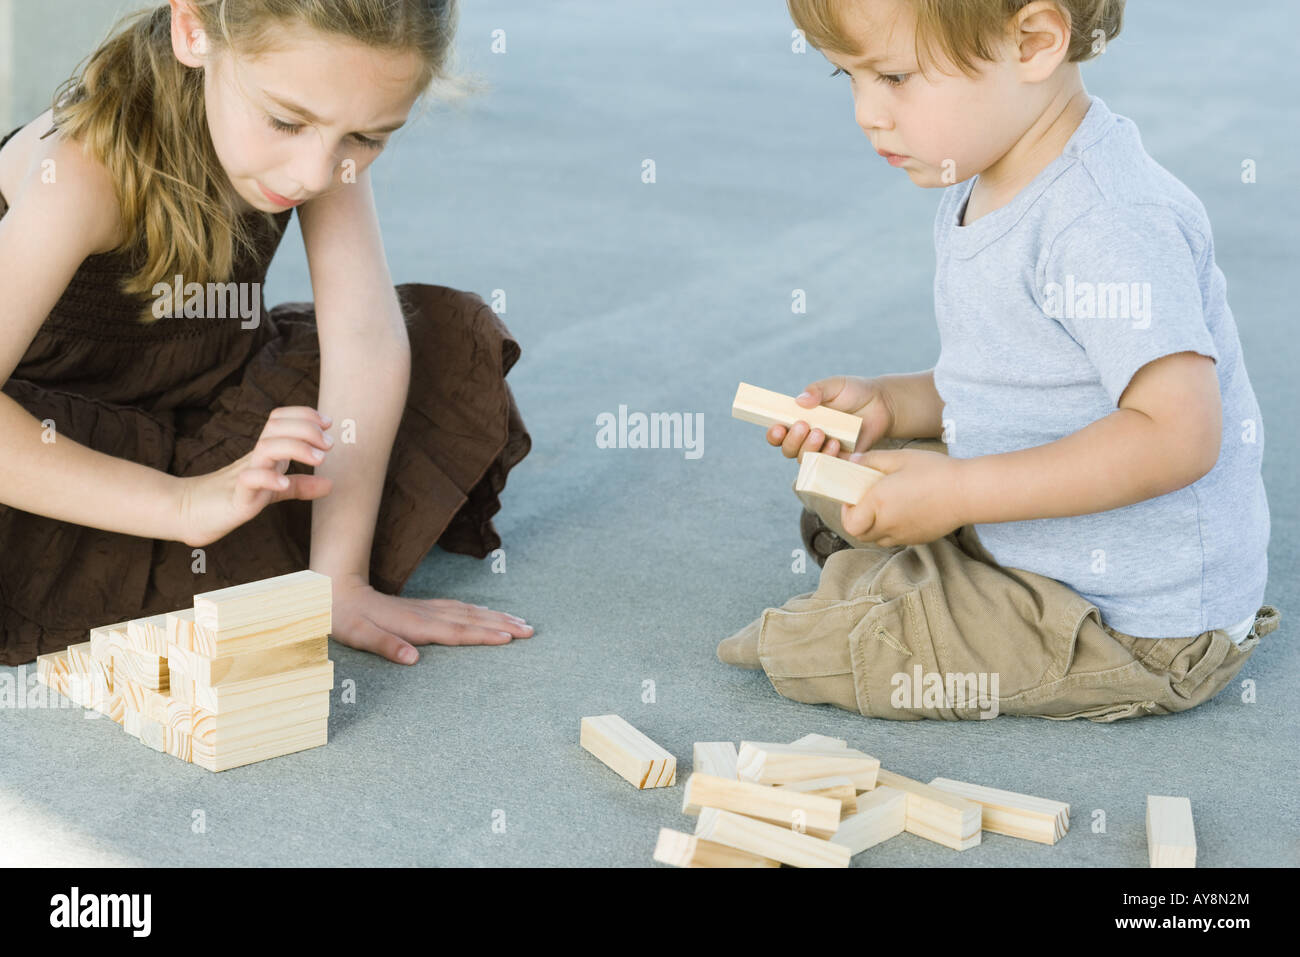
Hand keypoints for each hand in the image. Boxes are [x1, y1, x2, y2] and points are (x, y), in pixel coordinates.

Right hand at [175, 406, 334, 547]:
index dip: (305, 414)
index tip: (327, 423)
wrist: (193, 513)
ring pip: (266, 447)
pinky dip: (269, 479)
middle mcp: (255, 457)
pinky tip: (285, 483)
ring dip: (296, 448)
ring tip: (318, 459)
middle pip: (276, 426)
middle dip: (307, 428)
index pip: (281, 418)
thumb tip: (330, 484)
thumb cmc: (236, 497)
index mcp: (265, 451)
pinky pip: (249, 480)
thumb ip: (300, 485)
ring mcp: (245, 475)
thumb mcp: (274, 488)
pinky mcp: (236, 497)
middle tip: (328, 445)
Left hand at [329, 573, 534, 663]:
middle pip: (471, 619)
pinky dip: (478, 611)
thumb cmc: (343, 617)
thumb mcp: (358, 635)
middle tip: (530, 630)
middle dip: (502, 624)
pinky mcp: (421, 607)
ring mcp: (425, 608)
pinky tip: (486, 612)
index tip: (510, 638)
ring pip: (468, 611)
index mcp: (415, 624)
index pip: (457, 632)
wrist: (333, 589)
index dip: (484, 635)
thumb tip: (413, 660)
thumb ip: (386, 645)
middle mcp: (425, 614)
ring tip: (520, 621)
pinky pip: (458, 608)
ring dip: (495, 616)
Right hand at [766, 375, 896, 460]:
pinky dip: (828, 457)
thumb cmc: (855, 392)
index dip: (774, 434)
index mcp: (801, 420)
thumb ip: (817, 390)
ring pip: (804, 460)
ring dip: (808, 448)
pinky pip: (828, 466)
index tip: (778, 427)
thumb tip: (799, 400)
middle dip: (792, 441)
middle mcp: (808, 438)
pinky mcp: (840, 460)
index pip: (779, 433)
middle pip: (788, 449)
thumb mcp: (835, 385)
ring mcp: (823, 450)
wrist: (883, 404)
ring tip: (821, 433)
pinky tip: (836, 444)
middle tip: (804, 426)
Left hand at [840, 449, 966, 545]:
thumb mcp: (900, 457)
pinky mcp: (918, 539)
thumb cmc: (935, 471)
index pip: (850, 523)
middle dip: (858, 519)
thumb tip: (853, 461)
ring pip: (877, 539)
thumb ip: (872, 459)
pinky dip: (892, 529)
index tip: (853, 497)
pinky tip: (904, 510)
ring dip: (874, 525)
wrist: (968, 492)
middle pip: (860, 534)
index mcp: (879, 503)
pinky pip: (896, 539)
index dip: (847, 511)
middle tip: (867, 501)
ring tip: (885, 505)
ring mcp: (904, 535)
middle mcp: (888, 524)